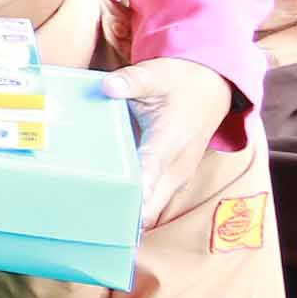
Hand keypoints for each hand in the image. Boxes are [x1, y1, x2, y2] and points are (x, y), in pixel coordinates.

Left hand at [104, 56, 231, 225]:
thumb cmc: (180, 83)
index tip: (120, 204)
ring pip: (152, 209)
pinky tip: (106, 211)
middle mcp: (177, 166)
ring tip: (91, 223)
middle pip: (151, 203)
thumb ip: (132, 82)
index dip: (137, 188)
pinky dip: (134, 210)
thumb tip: (108, 86)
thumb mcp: (156, 75)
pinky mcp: (173, 180)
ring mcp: (176, 176)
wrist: (210, 90)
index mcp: (171, 140)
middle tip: (86, 220)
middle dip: (123, 214)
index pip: (152, 169)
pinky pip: (153, 203)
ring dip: (128, 216)